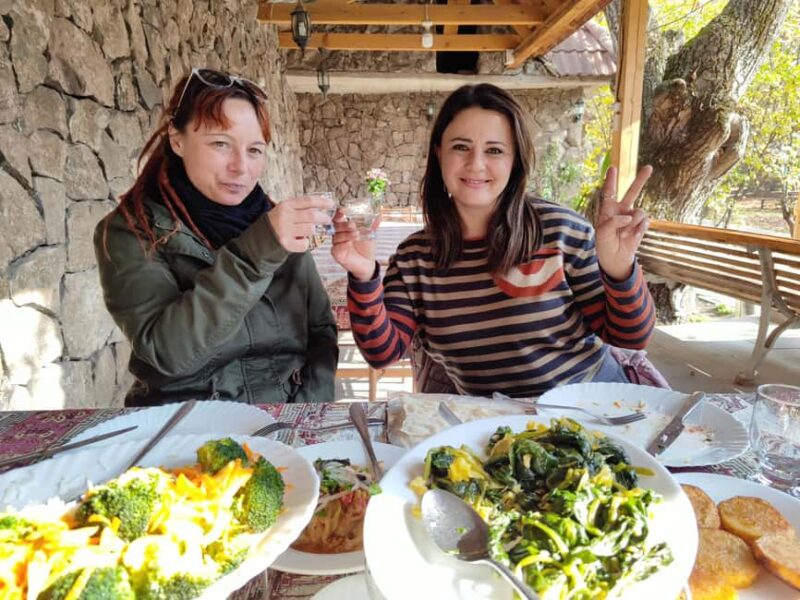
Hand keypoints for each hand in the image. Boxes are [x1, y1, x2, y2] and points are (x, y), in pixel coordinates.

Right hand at [268, 194, 334, 251]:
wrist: (260, 237)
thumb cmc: (277, 221)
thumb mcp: (284, 208)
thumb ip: (299, 205)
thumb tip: (321, 201)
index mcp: (286, 205)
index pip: (308, 201)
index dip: (322, 202)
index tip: (331, 204)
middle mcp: (285, 216)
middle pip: (312, 216)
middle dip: (324, 218)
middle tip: (328, 220)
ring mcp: (285, 230)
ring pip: (310, 230)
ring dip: (312, 231)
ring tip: (307, 231)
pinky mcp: (286, 243)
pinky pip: (305, 244)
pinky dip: (305, 243)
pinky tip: (299, 240)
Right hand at [330, 209, 379, 280]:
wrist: (367, 263)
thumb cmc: (366, 247)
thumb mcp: (370, 235)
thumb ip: (372, 226)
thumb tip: (379, 216)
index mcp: (345, 228)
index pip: (338, 218)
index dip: (338, 214)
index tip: (342, 210)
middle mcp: (339, 234)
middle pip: (336, 226)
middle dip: (344, 225)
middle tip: (352, 225)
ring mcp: (337, 244)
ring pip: (336, 237)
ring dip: (346, 235)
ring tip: (356, 235)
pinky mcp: (336, 253)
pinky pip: (336, 248)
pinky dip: (342, 245)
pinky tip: (348, 244)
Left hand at [594, 165, 651, 279]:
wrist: (615, 258)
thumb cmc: (604, 244)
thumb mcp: (602, 233)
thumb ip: (612, 222)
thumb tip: (628, 216)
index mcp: (608, 210)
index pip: (609, 192)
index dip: (611, 180)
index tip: (613, 168)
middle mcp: (621, 210)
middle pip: (632, 192)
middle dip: (640, 180)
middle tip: (649, 167)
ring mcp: (632, 217)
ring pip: (638, 212)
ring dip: (631, 224)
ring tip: (623, 235)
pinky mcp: (641, 225)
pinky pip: (644, 221)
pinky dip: (638, 229)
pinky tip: (632, 236)